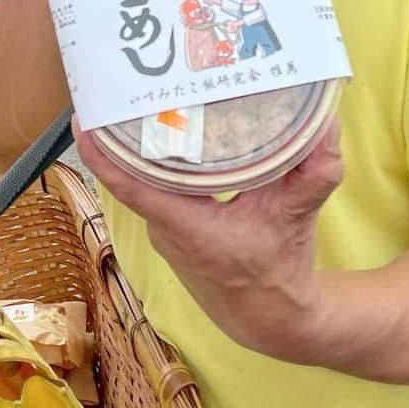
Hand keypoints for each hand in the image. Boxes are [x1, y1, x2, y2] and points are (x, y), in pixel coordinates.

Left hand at [74, 115, 343, 362]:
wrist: (271, 321)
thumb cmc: (278, 271)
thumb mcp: (296, 218)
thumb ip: (313, 173)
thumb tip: (326, 126)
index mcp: (186, 224)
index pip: (131, 186)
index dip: (102, 155)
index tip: (81, 121)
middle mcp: (166, 227)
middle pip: (132, 173)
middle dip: (120, 132)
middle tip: (115, 86)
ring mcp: (165, 231)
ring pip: (142, 181)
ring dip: (136, 147)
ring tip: (133, 99)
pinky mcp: (172, 231)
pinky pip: (153, 190)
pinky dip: (154, 164)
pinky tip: (161, 134)